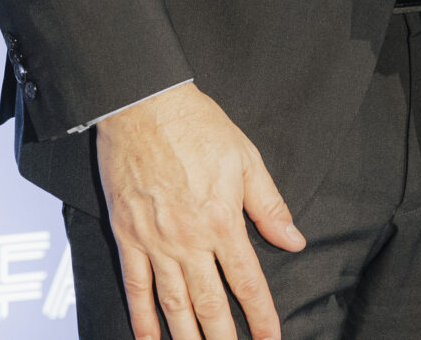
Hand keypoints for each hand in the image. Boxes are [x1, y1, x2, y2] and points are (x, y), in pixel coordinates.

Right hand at [94, 81, 303, 339]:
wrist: (143, 104)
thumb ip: (269, 206)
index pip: (247, 282)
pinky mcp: (127, 235)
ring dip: (187, 338)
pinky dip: (142, 318)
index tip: (271, 339)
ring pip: (174, 304)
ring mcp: (155, 241)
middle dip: (224, 339)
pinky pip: (135, 286)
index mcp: (222, 221)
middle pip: (210, 304)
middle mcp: (189, 239)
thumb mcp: (246, 159)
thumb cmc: (196, 125)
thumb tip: (293, 240)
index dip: (262, 317)